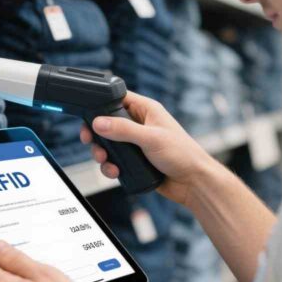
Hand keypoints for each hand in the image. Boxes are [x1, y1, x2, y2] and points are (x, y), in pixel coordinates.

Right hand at [80, 91, 217, 206]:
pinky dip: (110, 166)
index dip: (101, 105)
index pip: (118, 98)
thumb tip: (98, 122)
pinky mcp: (135, 160)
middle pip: (108, 123)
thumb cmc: (182, 154)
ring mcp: (136, 143)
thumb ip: (124, 130)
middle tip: (90, 142)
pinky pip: (115, 160)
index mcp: (146, 110)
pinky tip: (115, 172)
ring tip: (105, 161)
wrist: (193, 183)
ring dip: (102, 153)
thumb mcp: (151, 138)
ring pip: (109, 144)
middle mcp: (140, 124)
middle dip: (97, 134)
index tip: (89, 116)